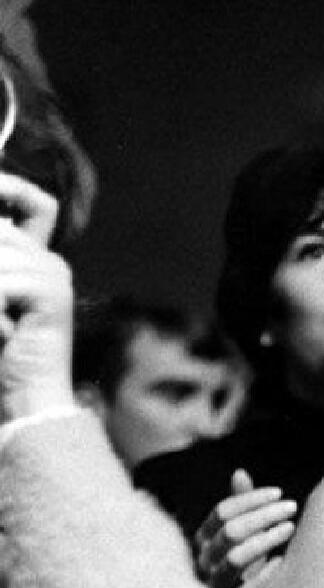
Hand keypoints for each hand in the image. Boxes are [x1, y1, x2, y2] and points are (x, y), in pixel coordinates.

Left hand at [0, 174, 73, 423]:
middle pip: (3, 231)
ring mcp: (55, 277)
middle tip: (0, 304)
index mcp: (40, 260)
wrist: (28, 399)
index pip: (35, 204)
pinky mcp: (52, 295)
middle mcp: (52, 262)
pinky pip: (3, 283)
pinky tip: (3, 332)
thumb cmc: (2, 353)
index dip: (10, 188)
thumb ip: (0, 266)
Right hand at [193, 468, 296, 587]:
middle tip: (291, 507)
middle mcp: (202, 561)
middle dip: (264, 516)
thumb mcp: (235, 537)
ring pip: (236, 558)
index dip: (251, 499)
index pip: (222, 512)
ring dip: (266, 540)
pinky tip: (283, 562)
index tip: (279, 493)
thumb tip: (239, 472)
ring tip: (290, 528)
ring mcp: (213, 585)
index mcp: (201, 540)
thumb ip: (238, 508)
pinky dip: (266, 575)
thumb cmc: (237, 567)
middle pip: (231, 531)